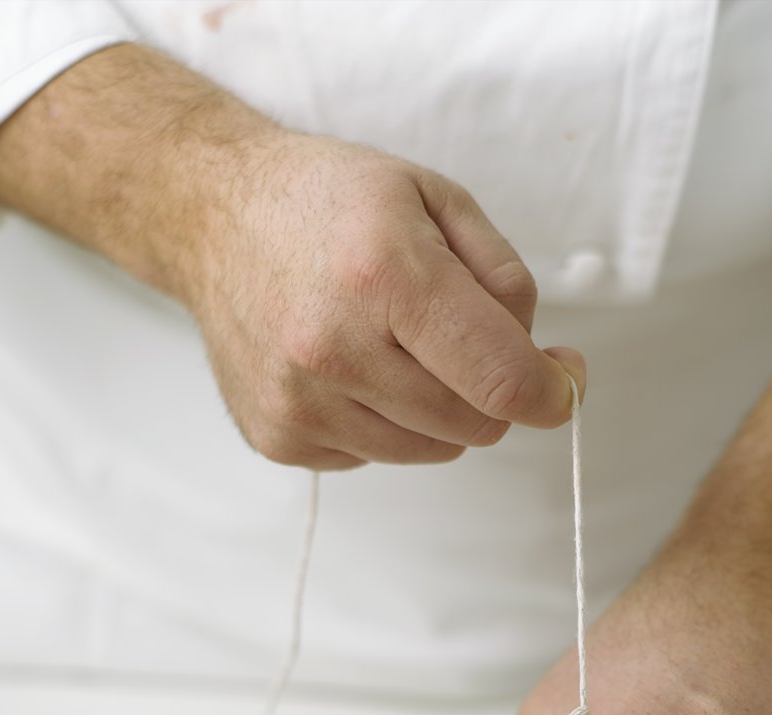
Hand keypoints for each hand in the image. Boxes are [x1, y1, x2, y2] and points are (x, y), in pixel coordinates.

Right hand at [0, 44, 582, 471]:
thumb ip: (507, 283)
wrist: (211, 215)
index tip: (560, 384)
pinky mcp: (278, 436)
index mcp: (385, 275)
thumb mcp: (437, 200)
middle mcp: (335, 348)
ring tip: (395, 347)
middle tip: (465, 345)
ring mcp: (300, 401)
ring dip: (435, 412)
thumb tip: (547, 368)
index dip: (550, 394)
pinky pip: (372, 457)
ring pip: (429, 451)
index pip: (500, 381)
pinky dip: (381, 423)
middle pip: (472, 425)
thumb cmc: (331, 203)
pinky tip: (348, 367)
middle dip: (489, 393)